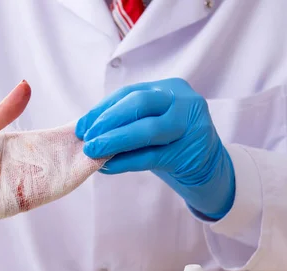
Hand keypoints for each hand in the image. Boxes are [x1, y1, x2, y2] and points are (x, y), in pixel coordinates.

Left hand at [76, 78, 234, 219]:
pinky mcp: (190, 152)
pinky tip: (107, 167)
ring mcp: (190, 126)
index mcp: (171, 88)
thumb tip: (85, 130)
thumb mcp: (151, 124)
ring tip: (92, 153)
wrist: (206, 167)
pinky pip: (150, 157)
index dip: (102, 109)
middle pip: (138, 104)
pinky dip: (124, 162)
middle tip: (87, 139)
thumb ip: (125, 122)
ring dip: (113, 142)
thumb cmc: (169, 143)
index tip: (80, 126)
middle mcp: (183, 101)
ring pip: (145, 131)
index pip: (130, 93)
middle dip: (107, 122)